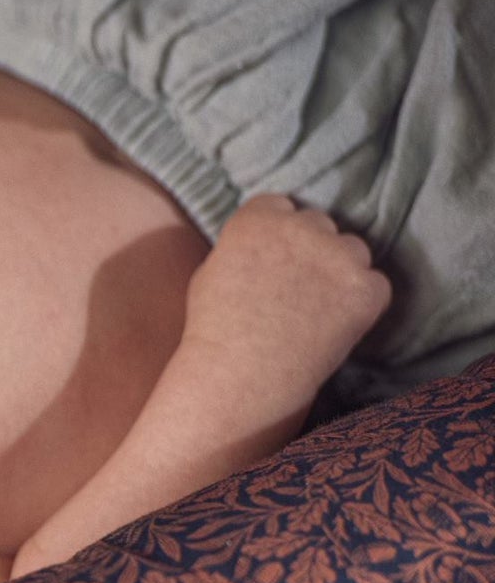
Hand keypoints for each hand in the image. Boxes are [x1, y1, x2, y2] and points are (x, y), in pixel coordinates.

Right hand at [182, 193, 392, 393]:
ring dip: (339, 271)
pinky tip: (333, 325)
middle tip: (294, 288)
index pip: (278, 206)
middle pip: (317, 225)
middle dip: (309, 250)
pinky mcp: (366, 288)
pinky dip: (361, 303)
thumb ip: (240, 250)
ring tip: (315, 309)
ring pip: (352, 250)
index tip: (271, 257)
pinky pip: (374, 286)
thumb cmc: (213, 332)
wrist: (238, 375)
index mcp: (258, 219)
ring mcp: (339, 256)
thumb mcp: (209, 275)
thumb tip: (259, 250)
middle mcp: (303, 227)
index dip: (274, 233)